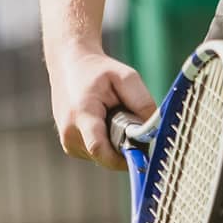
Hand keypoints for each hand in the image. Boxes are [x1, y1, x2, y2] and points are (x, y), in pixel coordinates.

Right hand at [48, 46, 156, 170]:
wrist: (70, 65)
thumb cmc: (99, 71)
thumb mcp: (125, 77)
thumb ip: (142, 102)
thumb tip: (154, 130)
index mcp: (82, 115)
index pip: (99, 148)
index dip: (122, 157)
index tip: (142, 155)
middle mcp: (70, 134)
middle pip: (105, 155)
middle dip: (123, 147)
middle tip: (133, 125)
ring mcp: (68, 142)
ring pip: (101, 157)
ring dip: (114, 144)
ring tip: (114, 117)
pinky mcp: (70, 146)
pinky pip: (96, 153)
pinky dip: (106, 142)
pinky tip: (106, 122)